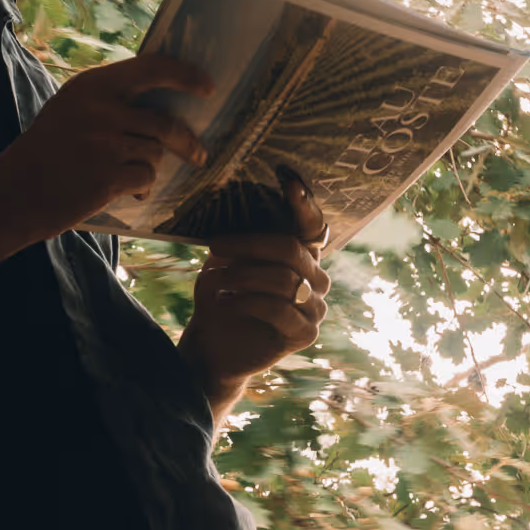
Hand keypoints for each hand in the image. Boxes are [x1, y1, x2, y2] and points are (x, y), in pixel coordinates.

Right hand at [0, 54, 213, 243]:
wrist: (10, 195)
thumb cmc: (43, 153)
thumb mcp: (70, 110)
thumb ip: (108, 102)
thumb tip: (160, 105)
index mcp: (92, 85)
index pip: (152, 68)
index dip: (184, 75)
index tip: (207, 86)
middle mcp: (101, 109)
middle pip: (164, 122)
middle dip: (186, 140)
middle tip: (199, 152)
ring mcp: (106, 142)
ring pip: (156, 152)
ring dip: (149, 167)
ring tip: (129, 176)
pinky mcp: (108, 176)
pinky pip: (146, 177)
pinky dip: (142, 187)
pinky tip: (127, 193)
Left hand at [178, 170, 331, 420]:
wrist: (213, 348)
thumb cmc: (221, 297)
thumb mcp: (226, 262)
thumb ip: (240, 239)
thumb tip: (233, 206)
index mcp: (302, 255)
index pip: (312, 225)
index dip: (304, 203)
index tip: (288, 180)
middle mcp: (316, 278)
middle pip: (291, 249)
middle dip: (250, 243)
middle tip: (215, 243)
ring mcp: (315, 307)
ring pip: (284, 279)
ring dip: (243, 275)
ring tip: (214, 278)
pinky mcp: (305, 333)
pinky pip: (279, 309)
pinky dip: (247, 302)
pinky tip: (225, 302)